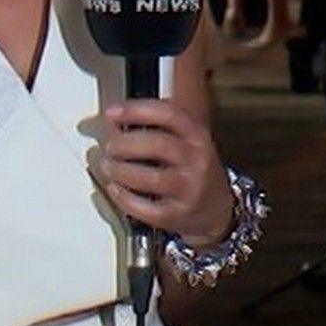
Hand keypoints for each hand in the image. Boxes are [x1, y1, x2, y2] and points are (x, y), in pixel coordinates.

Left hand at [98, 99, 233, 244]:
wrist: (217, 210)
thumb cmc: (193, 170)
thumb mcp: (187, 142)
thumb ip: (158, 127)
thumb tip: (116, 121)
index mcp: (197, 136)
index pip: (169, 114)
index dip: (137, 110)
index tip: (112, 112)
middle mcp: (196, 160)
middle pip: (158, 145)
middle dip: (125, 144)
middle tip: (109, 146)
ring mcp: (189, 189)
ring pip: (151, 178)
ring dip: (121, 170)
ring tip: (108, 167)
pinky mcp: (178, 215)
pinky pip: (147, 208)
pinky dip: (125, 198)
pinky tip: (115, 189)